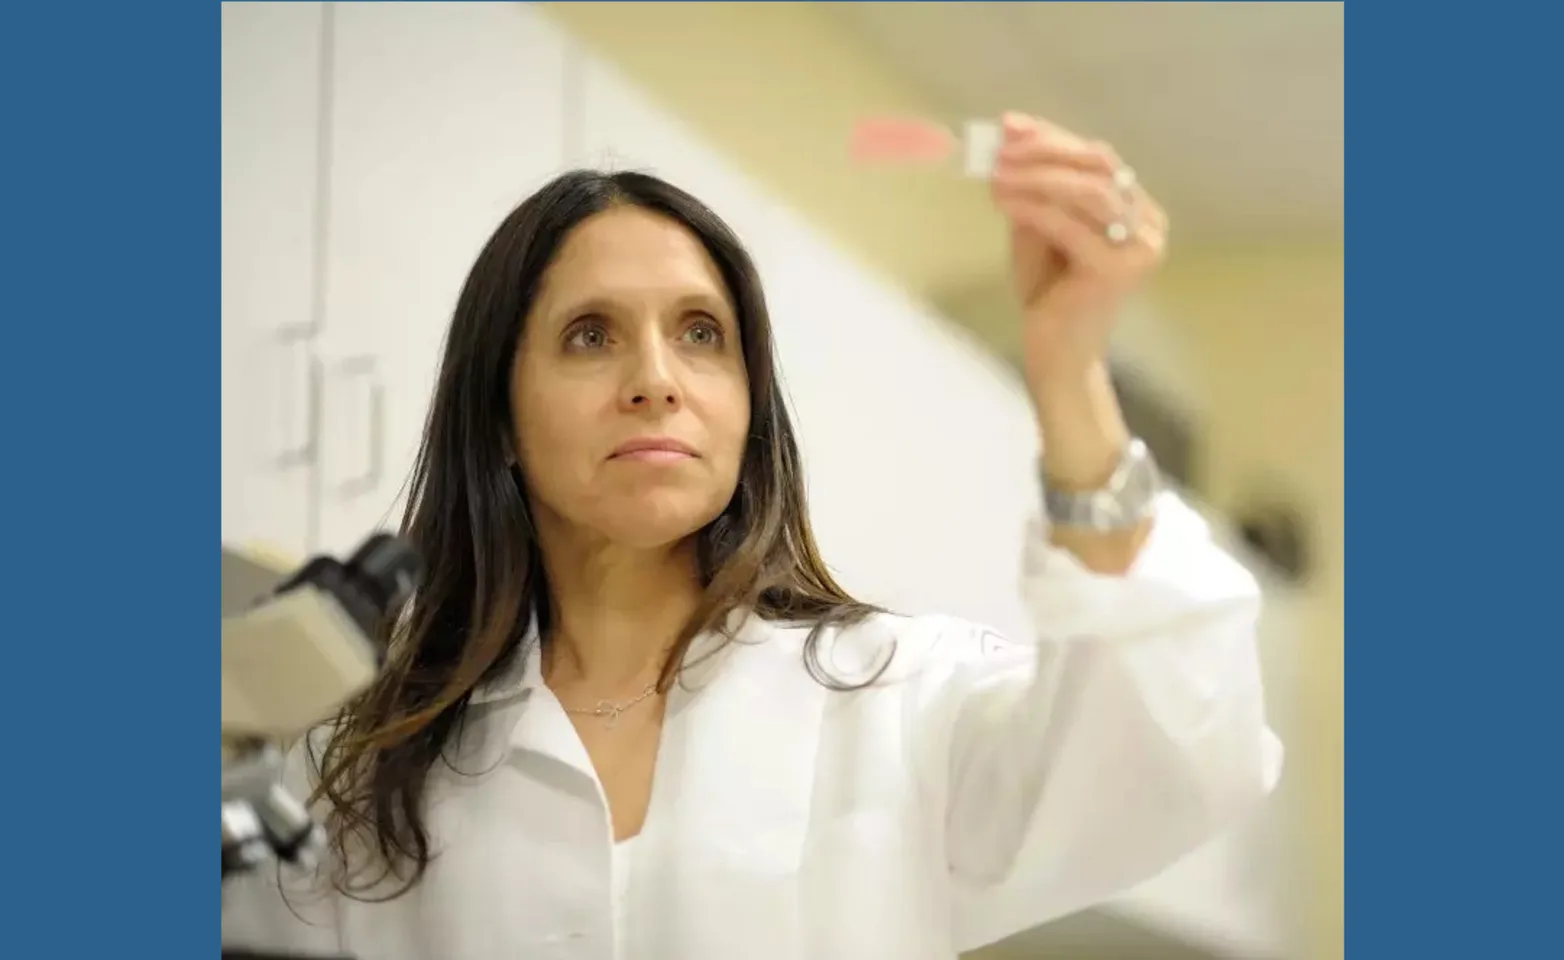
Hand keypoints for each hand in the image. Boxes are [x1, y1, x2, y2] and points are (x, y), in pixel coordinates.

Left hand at [991, 113, 1168, 389]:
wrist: (1058, 352)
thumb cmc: (1051, 293)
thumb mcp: (1040, 229)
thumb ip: (1034, 189)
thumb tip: (1010, 138)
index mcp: (1139, 210)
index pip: (1098, 158)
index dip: (1053, 137)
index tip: (1010, 124)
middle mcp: (1149, 225)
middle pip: (1098, 167)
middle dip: (1044, 151)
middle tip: (1000, 149)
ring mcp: (1140, 248)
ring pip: (1087, 191)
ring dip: (1036, 177)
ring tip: (995, 175)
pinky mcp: (1118, 270)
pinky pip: (1070, 225)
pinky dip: (1032, 207)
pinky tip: (1002, 200)